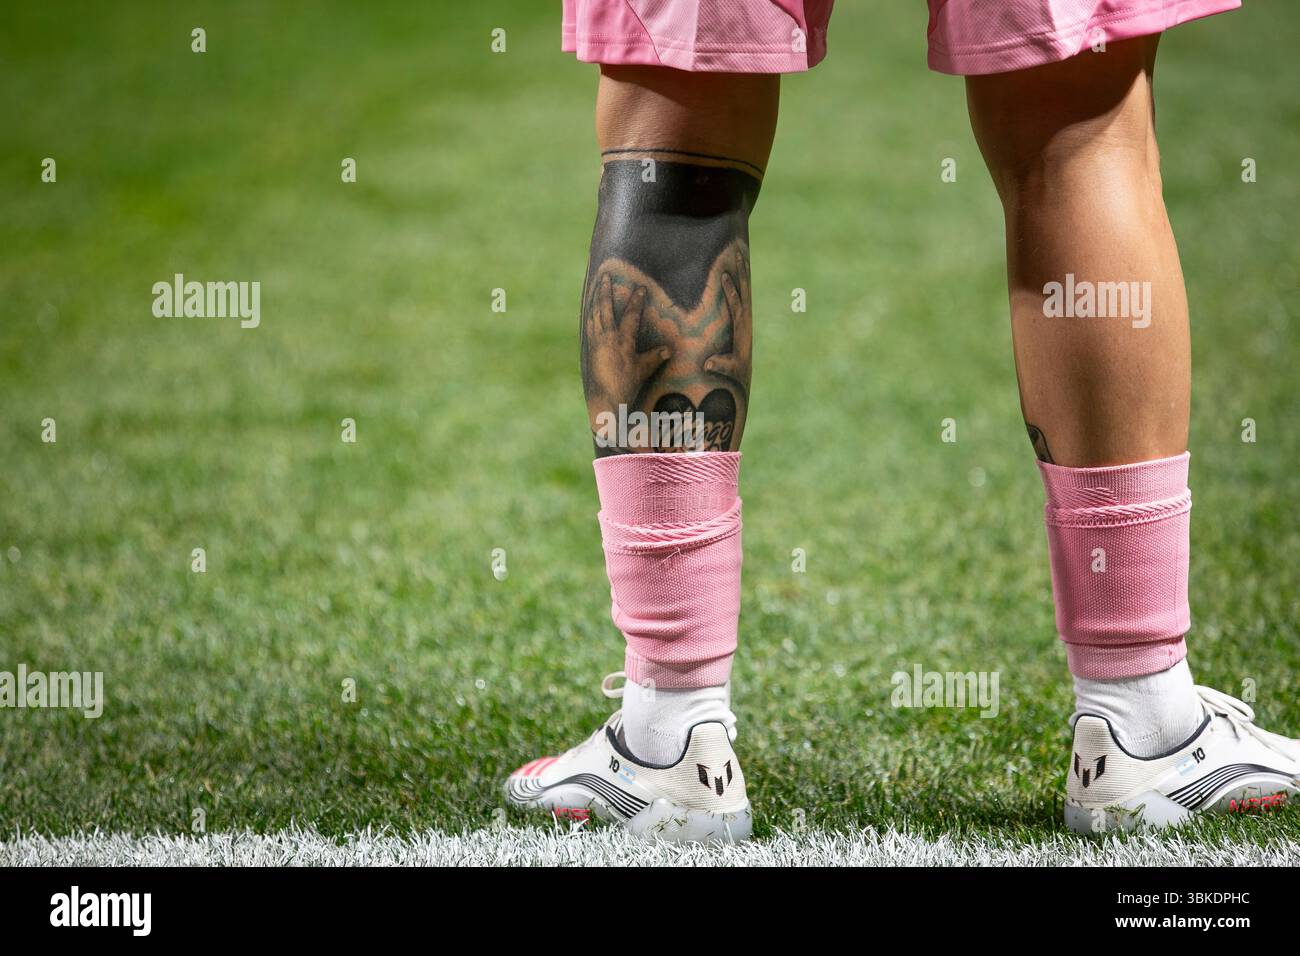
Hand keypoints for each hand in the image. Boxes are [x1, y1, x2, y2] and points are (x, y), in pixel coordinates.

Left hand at [584, 274, 670, 408]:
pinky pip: (590, 326)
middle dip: (606, 291)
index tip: (640, 287)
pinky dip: (591, 315)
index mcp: (623, 341)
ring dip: (597, 300)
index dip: (637, 300)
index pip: (631, 316)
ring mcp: (597, 342)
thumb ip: (654, 358)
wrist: (605, 399)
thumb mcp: (643, 371)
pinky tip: (591, 311)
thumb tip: (669, 349)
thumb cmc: (626, 385)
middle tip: (605, 276)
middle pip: (606, 309)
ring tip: (598, 287)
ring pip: (595, 315)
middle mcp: (607, 338)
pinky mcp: (590, 348)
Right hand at [702, 253, 750, 384]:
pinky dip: (742, 280)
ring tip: (740, 255)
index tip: (725, 276)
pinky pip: (743, 294)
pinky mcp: (744, 315)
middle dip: (741, 274)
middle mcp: (745, 318)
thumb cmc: (733, 367)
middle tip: (738, 256)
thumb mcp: (727, 368)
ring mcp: (746, 315)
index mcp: (741, 327)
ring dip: (743, 272)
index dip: (731, 291)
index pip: (735, 305)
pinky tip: (739, 269)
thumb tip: (708, 364)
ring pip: (746, 290)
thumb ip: (719, 365)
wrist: (744, 368)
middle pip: (744, 291)